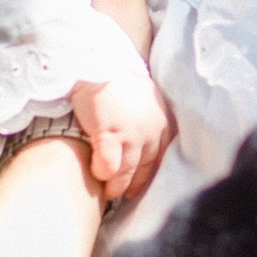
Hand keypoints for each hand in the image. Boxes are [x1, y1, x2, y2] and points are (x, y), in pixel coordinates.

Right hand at [72, 67, 173, 205]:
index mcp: (161, 122)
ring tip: (108, 192)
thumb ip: (148, 119)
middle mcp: (151, 131)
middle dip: (132, 185)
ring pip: (126, 172)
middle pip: (145, 169)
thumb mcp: (144, 97)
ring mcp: (131, 133)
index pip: (160, 158)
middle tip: (122, 194)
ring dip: (116, 185)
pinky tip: (96, 172)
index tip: (138, 186)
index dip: (148, 175)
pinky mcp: (110, 134)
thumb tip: (141, 140)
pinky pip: (108, 166)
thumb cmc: (115, 79)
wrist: (96, 62)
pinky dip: (102, 172)